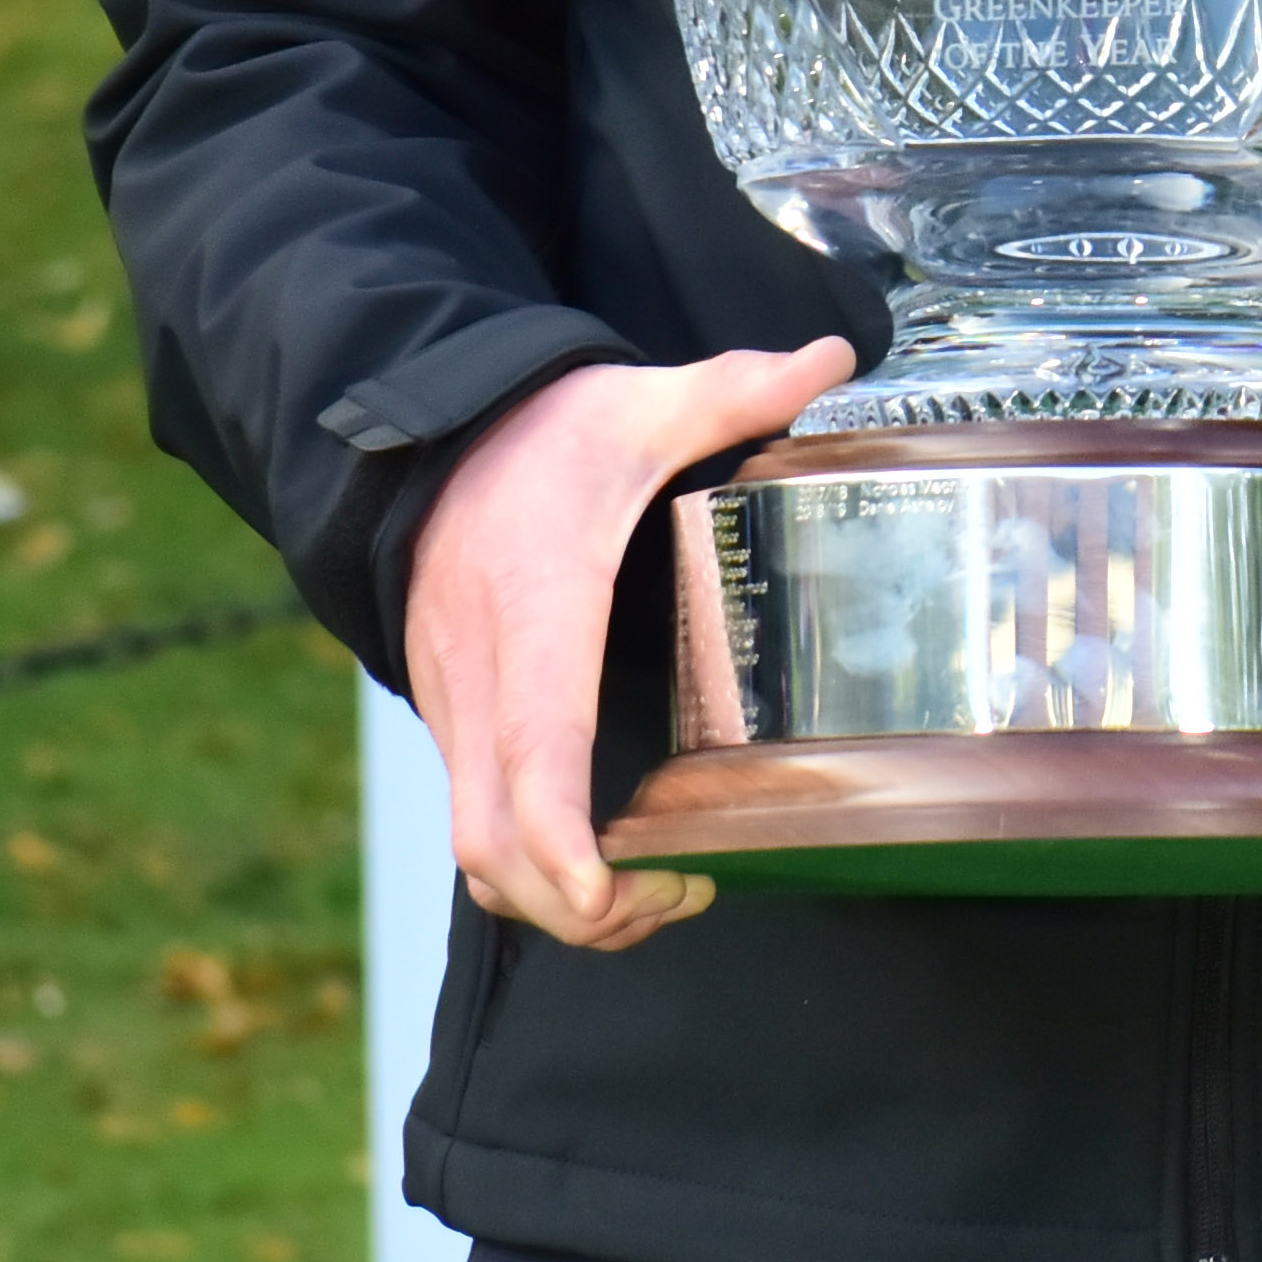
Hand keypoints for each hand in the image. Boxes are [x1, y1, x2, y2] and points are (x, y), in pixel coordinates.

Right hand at [402, 342, 856, 952]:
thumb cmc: (540, 431)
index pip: (535, 738)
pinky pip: (477, 825)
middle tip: (679, 898)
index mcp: (536, 600)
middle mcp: (483, 673)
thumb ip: (735, 387)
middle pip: (493, 836)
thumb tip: (832, 357)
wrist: (430, 435)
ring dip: (554, 901)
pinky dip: (531, 870)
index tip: (608, 886)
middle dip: (575, 905)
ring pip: (477, 848)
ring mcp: (459, 709)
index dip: (560, 830)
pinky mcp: (457, 725)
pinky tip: (608, 862)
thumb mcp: (638, 401)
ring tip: (656, 896)